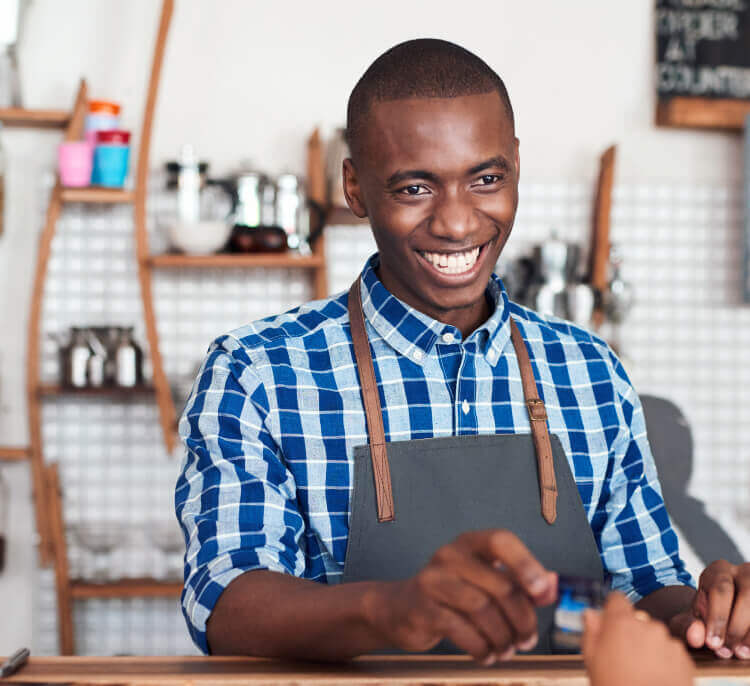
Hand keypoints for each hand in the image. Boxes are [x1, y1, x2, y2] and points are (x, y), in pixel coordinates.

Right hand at [360, 530, 556, 663]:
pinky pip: (462, 630)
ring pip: (483, 610)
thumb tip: (552, 587)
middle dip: (521, 619)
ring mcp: (433, 580)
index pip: (500, 541)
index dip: (525, 563)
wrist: (399, 609)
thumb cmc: (453, 595)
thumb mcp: (484, 581)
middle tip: (527, 640)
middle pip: (499, 585)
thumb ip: (519, 583)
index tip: (541, 590)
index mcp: (469, 543)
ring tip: (507, 650)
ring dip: (503, 637)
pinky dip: (482, 648)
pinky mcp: (422, 608)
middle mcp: (449, 555)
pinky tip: (486, 654)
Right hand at [583, 593, 693, 685]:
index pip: (617, 599)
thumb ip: (591, 632)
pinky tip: (655, 678)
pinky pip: (672, 653)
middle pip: (637, 620)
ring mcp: (668, 642)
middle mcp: (647, 627)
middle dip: (631, 634)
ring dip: (650, 648)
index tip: (611, 619)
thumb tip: (590, 615)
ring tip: (642, 672)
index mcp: (621, 623)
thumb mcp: (592, 661)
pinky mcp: (685, 659)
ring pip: (655, 637)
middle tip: (624, 657)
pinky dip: (666, 662)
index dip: (613, 609)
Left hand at [670, 560, 749, 658]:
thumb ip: (688, 626)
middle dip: (736, 627)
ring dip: (749, 635)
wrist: (719, 617)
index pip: (720, 590)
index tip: (712, 643)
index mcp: (719, 571)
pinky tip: (748, 649)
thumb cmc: (706, 615)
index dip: (718, 618)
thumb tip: (695, 637)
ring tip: (739, 653)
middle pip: (747, 595)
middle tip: (726, 651)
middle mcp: (743, 573)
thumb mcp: (692, 618)